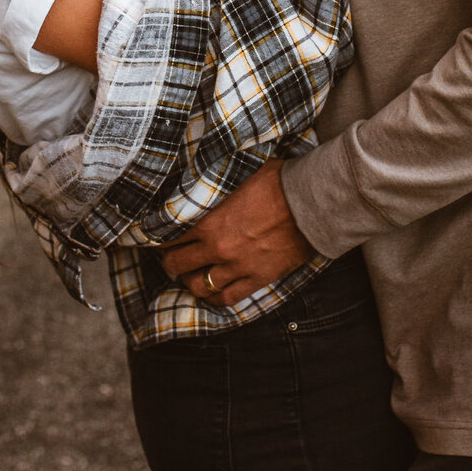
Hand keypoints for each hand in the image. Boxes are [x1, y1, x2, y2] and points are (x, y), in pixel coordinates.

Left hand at [160, 161, 315, 305]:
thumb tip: (205, 172)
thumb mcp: (240, 175)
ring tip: (190, 276)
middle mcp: (218, 248)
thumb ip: (219, 184)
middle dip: (169, 261)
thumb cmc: (278, 182)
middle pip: (178, 264)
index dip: (161, 236)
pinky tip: (211, 293)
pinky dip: (215, 298)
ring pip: (199, 285)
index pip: (171, 235)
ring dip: (190, 281)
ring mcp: (238, 267)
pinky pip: (228, 298)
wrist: (311, 203)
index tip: (160, 235)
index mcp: (209, 221)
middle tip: (170, 258)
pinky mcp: (258, 279)